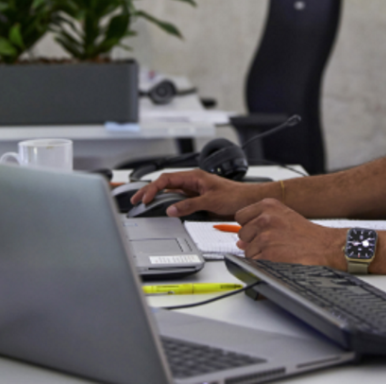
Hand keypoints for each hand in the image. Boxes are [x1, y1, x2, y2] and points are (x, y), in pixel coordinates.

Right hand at [130, 169, 271, 217]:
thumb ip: (190, 205)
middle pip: (165, 184)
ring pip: (171, 192)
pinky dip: (169, 204)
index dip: (153, 188)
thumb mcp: (211, 201)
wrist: (249, 201)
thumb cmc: (235, 196)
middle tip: (136, 200)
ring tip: (144, 204)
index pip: (167, 179)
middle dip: (149, 191)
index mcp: (194, 176)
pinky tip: (163, 209)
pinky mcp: (197, 200)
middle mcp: (192, 182)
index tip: (145, 198)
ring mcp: (194, 191)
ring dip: (158, 197)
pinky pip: (179, 201)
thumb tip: (172, 209)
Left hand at [234, 198, 345, 267]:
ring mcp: (265, 236)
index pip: (240, 216)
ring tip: (277, 249)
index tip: (257, 230)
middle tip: (272, 241)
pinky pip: (254, 261)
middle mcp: (265, 218)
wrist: (323, 246)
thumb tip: (240, 242)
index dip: (248, 226)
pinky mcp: (267, 253)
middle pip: (242, 234)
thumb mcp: (283, 218)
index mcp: (268, 205)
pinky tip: (277, 258)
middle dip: (252, 241)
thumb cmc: (306, 234)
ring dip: (258, 253)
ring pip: (247, 250)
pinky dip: (262, 263)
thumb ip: (259, 224)